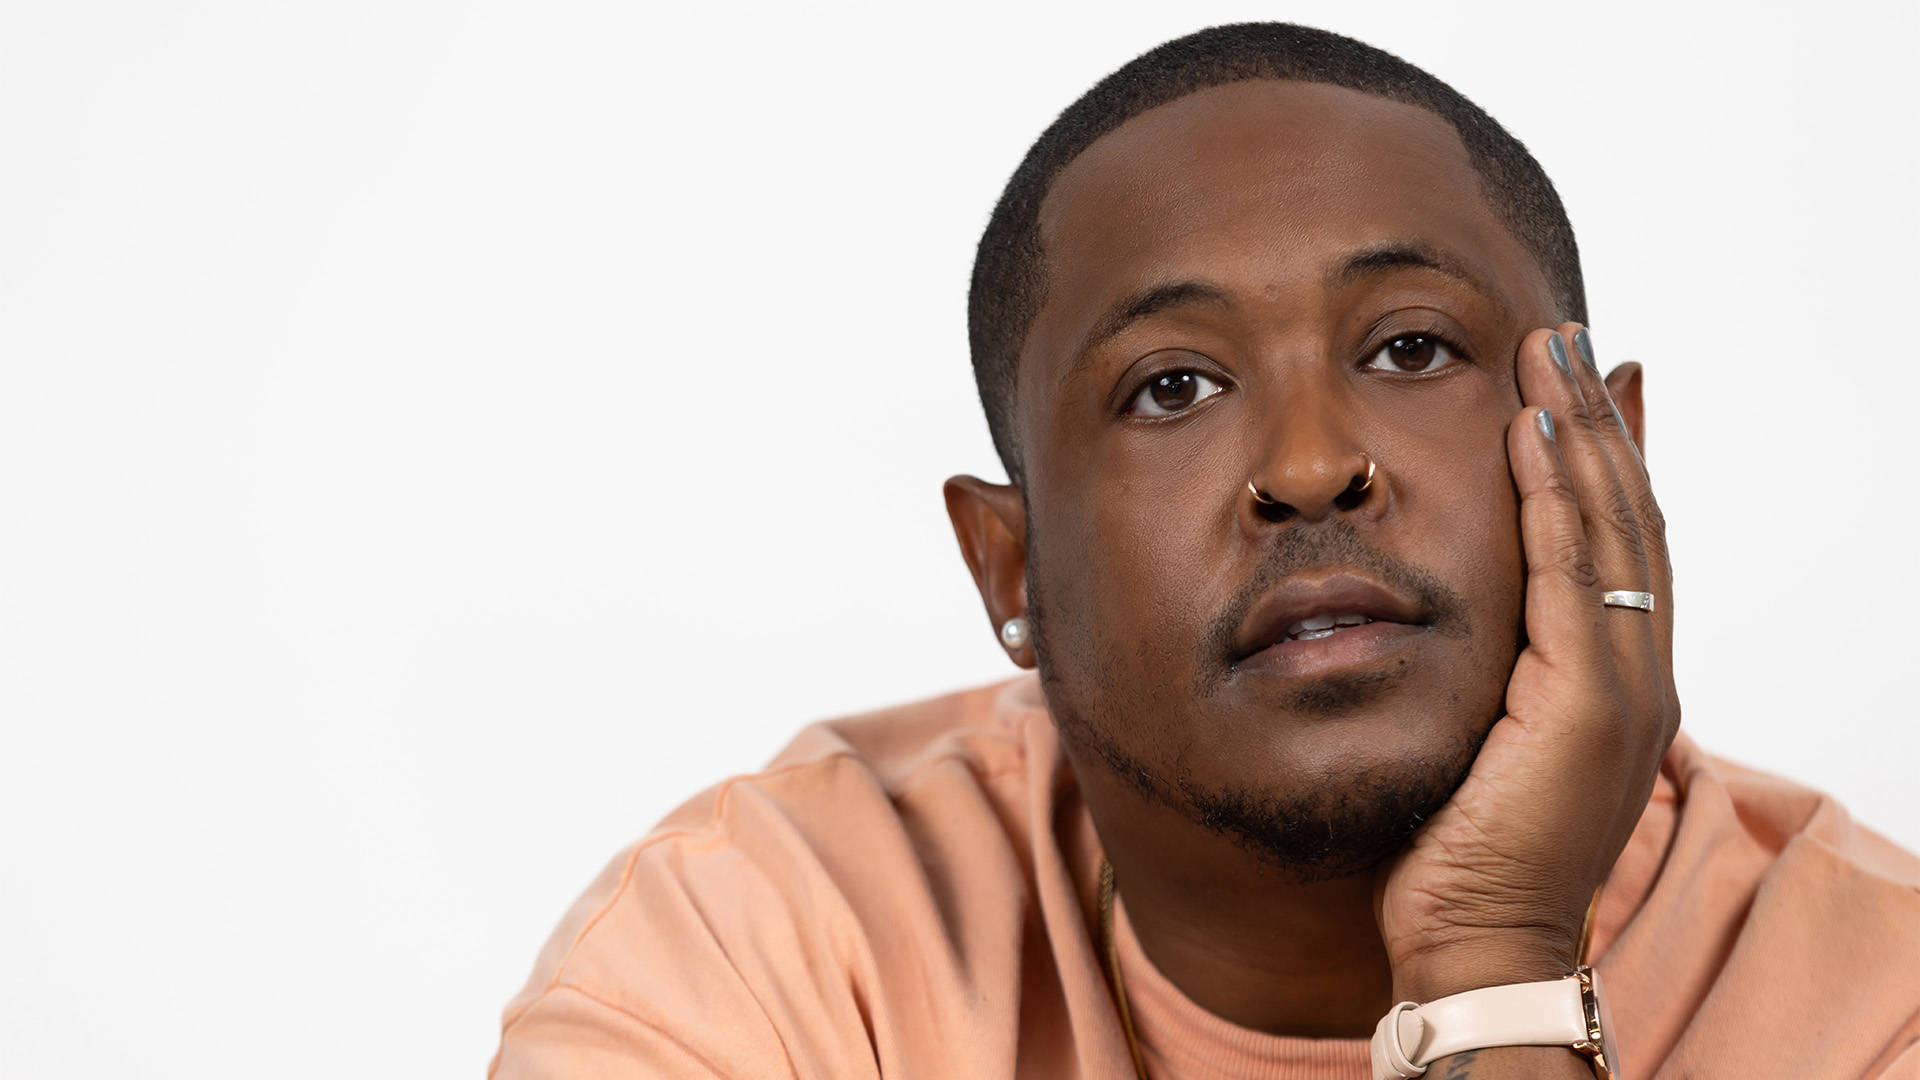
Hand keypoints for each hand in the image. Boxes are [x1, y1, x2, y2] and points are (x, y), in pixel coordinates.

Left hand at [1372, 322, 1681, 1001]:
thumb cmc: (1464, 850)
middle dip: (1602, 420)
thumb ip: (1498, 674)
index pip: (1623, 543)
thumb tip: (1473, 629)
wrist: (1478, 939)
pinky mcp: (1588, 702)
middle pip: (1631, 515)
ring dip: (1584, 432)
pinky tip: (1533, 433)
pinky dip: (1558, 498)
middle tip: (1572, 338)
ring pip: (1615, 527)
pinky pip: (1573, 574)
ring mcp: (1623, 686)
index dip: (1611, 459)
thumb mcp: (1487, 737)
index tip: (1590, 386)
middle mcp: (1637, 671)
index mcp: (1615, 678)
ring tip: (1555, 353)